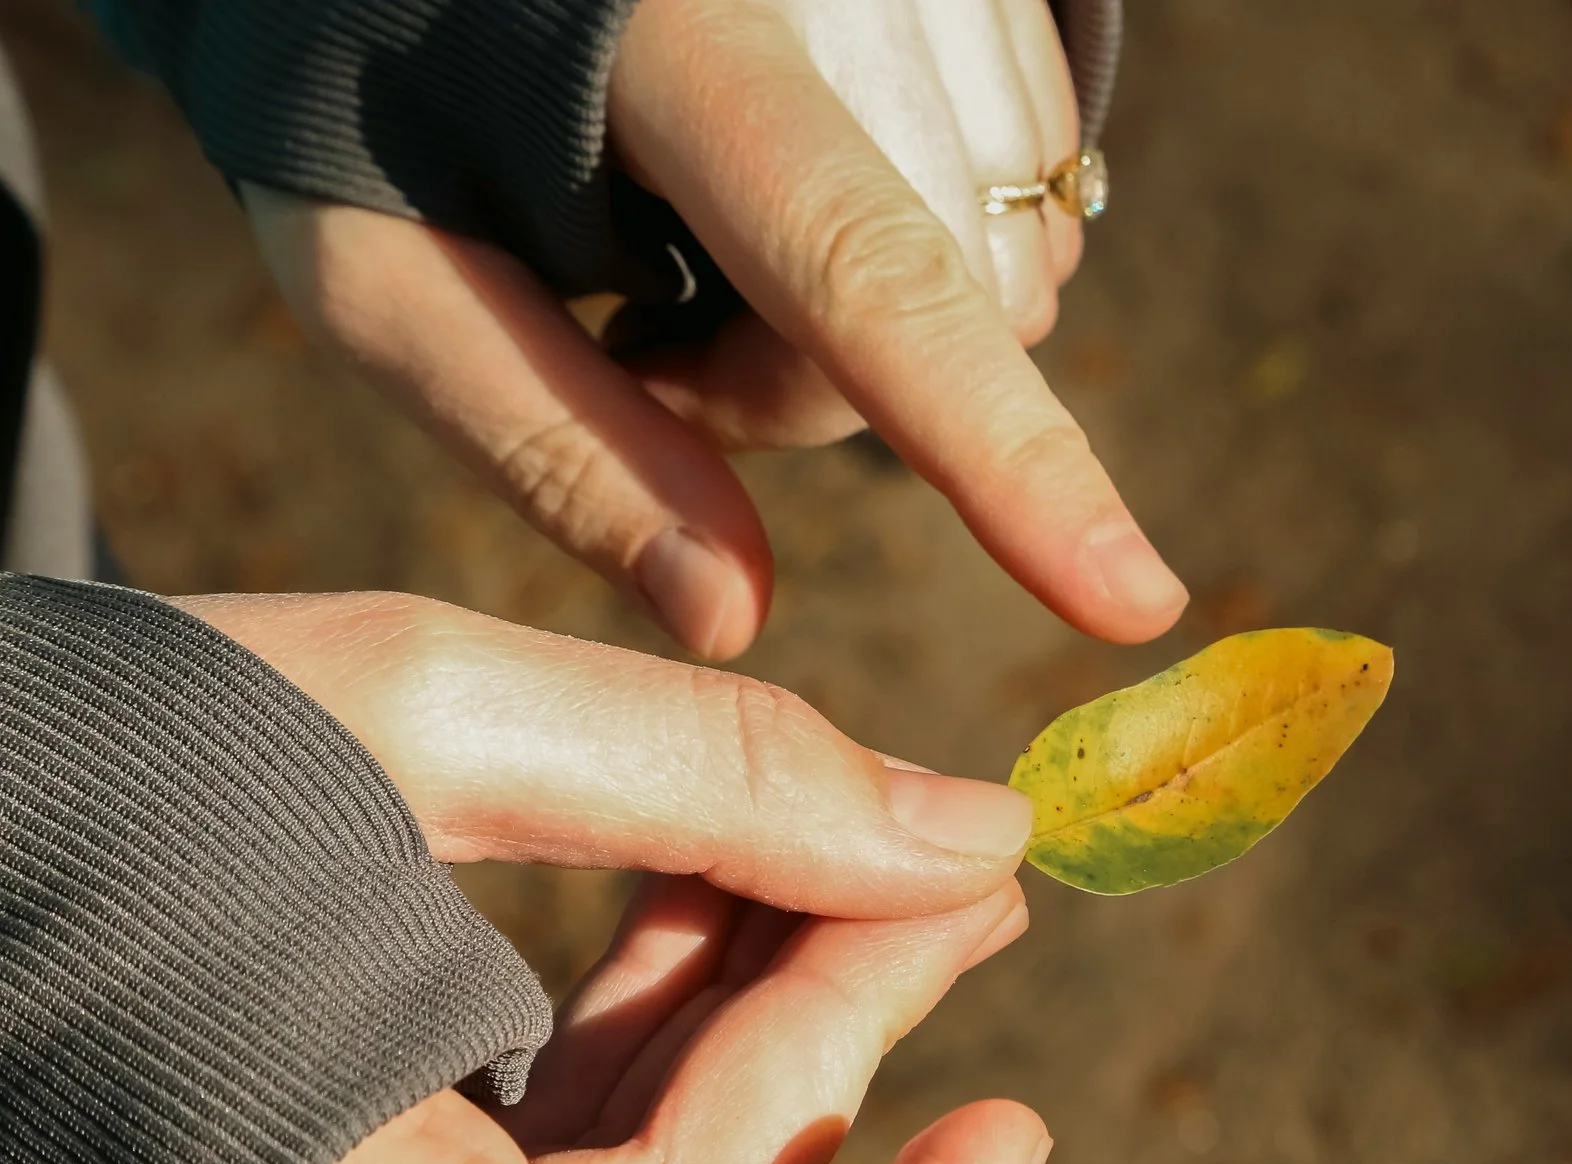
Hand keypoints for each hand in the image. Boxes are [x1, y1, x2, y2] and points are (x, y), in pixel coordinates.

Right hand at [175, 593, 1046, 1163]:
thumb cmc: (42, 770)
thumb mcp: (396, 707)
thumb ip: (720, 775)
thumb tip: (971, 838)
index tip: (1015, 1125)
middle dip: (831, 1042)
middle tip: (953, 874)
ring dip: (740, 1031)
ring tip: (860, 860)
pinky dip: (614, 1051)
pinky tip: (705, 900)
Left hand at [242, 0, 1185, 660]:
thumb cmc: (361, 95)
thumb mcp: (375, 271)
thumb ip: (545, 444)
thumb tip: (733, 618)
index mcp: (659, 38)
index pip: (866, 272)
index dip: (1003, 455)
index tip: (1131, 600)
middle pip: (941, 297)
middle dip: (809, 389)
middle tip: (646, 342)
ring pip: (1007, 260)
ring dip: (876, 329)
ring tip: (704, 256)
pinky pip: (1031, 188)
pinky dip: (933, 247)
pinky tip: (798, 197)